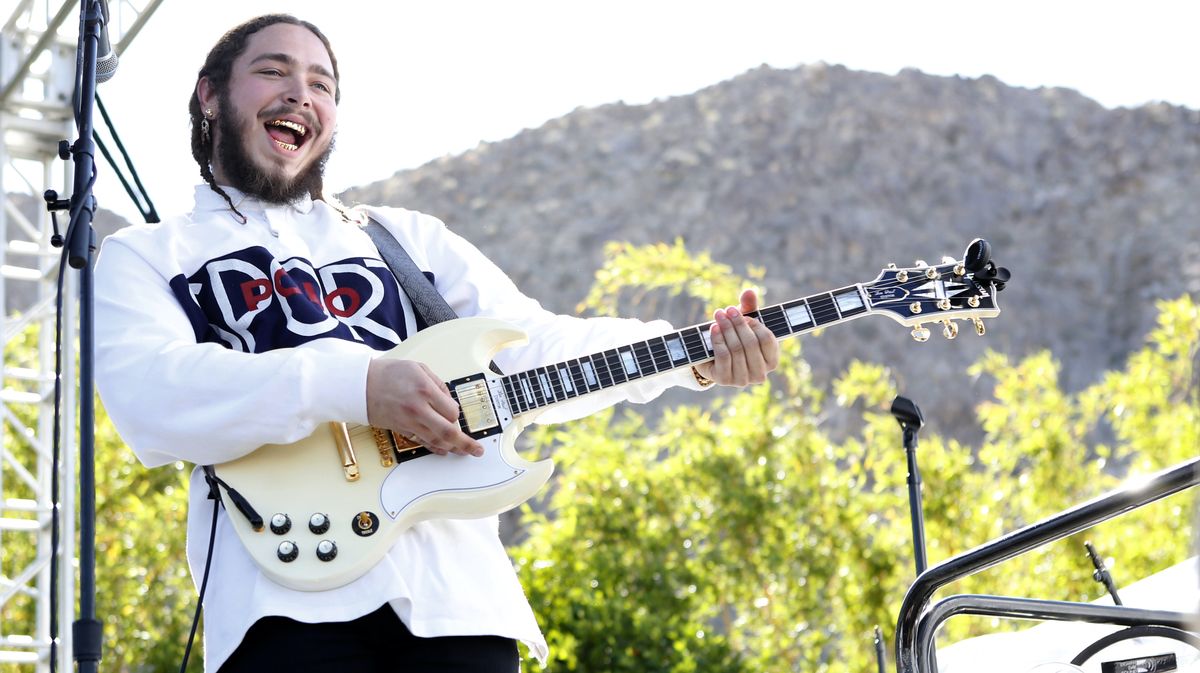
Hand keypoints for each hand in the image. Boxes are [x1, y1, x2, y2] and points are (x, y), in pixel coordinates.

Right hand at [366, 359, 482, 456]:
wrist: (360, 385)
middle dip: (465, 443)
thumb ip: (438, 384)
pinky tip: (443, 450)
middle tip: (476, 450)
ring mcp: (409, 422)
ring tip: (464, 452)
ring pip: (436, 440)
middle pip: (448, 432)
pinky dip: (434, 447)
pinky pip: (422, 442)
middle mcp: (418, 409)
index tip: (453, 411)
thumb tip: (449, 401)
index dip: (456, 413)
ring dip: (452, 448)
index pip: (452, 411)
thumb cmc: (388, 374)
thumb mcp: (418, 368)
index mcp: (425, 390)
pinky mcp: (401, 429)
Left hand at [694, 289, 779, 386]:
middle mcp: (760, 374)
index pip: (768, 340)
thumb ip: (749, 308)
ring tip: (719, 315)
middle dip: (738, 324)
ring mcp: (743, 380)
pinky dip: (718, 339)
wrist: (711, 357)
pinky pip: (723, 356)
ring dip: (726, 329)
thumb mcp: (744, 323)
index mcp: (772, 361)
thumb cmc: (734, 338)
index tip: (744, 314)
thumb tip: (749, 291)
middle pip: (751, 343)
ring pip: (736, 349)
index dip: (755, 325)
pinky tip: (714, 328)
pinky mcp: (725, 380)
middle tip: (727, 310)